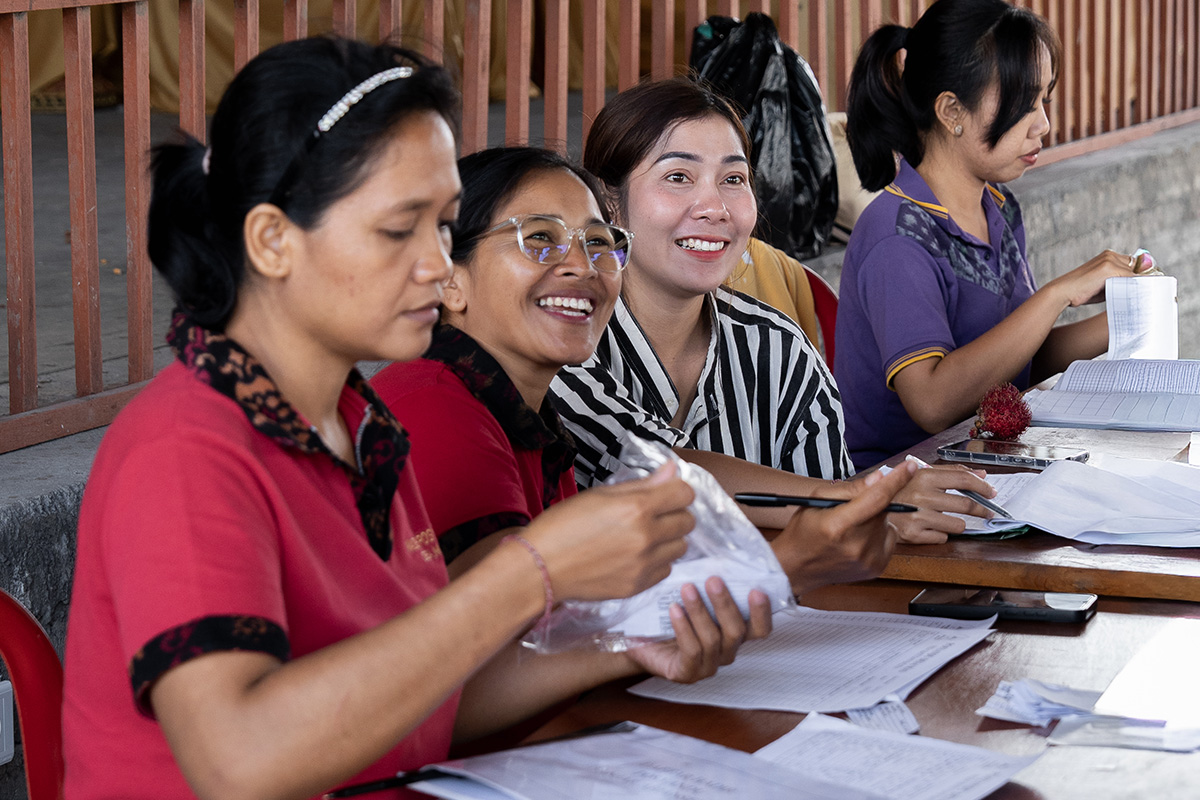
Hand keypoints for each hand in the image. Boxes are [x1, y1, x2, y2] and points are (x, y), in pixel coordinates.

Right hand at [522, 462, 694, 601]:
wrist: (541, 567)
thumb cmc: (563, 525)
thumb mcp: (600, 494)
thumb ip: (642, 484)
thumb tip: (673, 469)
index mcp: (637, 508)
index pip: (685, 494)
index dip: (677, 490)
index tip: (666, 494)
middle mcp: (646, 536)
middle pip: (688, 522)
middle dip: (675, 515)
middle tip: (653, 515)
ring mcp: (644, 564)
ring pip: (680, 547)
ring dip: (668, 540)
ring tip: (643, 537)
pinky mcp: (638, 586)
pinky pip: (665, 570)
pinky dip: (657, 562)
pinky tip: (635, 556)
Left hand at [624, 577, 771, 682]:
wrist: (637, 637)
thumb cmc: (668, 615)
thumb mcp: (691, 595)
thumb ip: (707, 581)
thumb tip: (716, 549)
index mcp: (734, 634)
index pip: (760, 629)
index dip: (762, 612)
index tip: (756, 590)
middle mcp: (726, 651)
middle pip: (737, 631)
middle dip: (725, 604)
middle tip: (713, 579)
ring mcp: (708, 665)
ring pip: (713, 639)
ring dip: (700, 612)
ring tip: (687, 589)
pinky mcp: (686, 673)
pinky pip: (691, 651)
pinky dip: (684, 628)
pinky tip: (674, 609)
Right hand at [772, 462, 915, 594]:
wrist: (796, 568)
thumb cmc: (804, 531)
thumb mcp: (817, 500)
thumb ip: (850, 489)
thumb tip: (879, 478)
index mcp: (838, 525)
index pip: (876, 498)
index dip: (896, 480)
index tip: (910, 466)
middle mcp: (856, 545)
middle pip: (882, 510)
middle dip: (873, 502)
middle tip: (851, 509)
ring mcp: (868, 560)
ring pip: (887, 523)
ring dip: (875, 519)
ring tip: (851, 528)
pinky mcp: (876, 568)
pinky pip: (889, 539)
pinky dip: (878, 534)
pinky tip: (858, 539)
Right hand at [892, 464, 997, 543]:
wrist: (867, 508)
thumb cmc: (896, 490)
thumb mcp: (919, 474)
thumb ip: (950, 472)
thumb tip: (980, 474)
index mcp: (924, 477)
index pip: (963, 479)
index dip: (982, 486)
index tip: (990, 492)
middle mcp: (922, 496)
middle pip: (966, 505)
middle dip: (981, 509)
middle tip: (985, 511)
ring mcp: (918, 517)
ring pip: (957, 525)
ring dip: (956, 523)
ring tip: (946, 519)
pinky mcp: (914, 535)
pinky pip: (942, 538)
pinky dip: (939, 534)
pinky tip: (930, 527)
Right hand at [1048, 249, 1147, 306]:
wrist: (1063, 292)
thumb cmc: (1080, 292)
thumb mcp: (1104, 285)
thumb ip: (1119, 282)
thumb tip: (1137, 288)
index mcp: (1108, 256)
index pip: (1133, 263)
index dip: (1140, 275)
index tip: (1148, 286)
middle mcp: (1110, 255)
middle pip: (1137, 265)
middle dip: (1144, 278)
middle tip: (1150, 292)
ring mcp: (1110, 260)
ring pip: (1135, 272)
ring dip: (1142, 283)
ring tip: (1146, 296)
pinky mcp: (1109, 268)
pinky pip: (1130, 277)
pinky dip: (1136, 286)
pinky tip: (1139, 295)